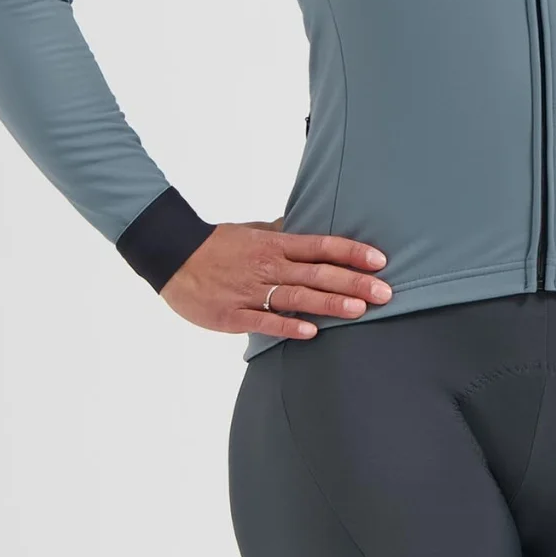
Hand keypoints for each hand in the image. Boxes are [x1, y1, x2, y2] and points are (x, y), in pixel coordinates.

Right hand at [159, 217, 391, 338]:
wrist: (170, 256)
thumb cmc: (215, 245)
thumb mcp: (250, 231)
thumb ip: (278, 232)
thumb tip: (300, 224)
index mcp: (275, 245)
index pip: (321, 246)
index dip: (352, 253)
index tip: (380, 261)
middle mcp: (268, 267)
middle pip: (317, 274)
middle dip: (353, 282)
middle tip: (385, 292)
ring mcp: (251, 291)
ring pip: (296, 297)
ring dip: (329, 303)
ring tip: (359, 309)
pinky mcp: (233, 314)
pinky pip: (264, 321)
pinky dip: (287, 326)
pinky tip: (310, 332)